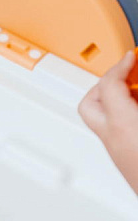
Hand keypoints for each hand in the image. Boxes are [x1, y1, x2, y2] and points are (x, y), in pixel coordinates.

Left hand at [78, 51, 137, 193]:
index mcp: (124, 126)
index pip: (109, 84)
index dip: (121, 64)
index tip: (131, 57)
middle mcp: (114, 140)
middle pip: (90, 104)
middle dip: (106, 83)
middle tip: (128, 73)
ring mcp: (117, 154)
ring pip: (102, 120)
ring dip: (116, 101)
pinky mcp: (125, 162)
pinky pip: (116, 132)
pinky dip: (126, 116)